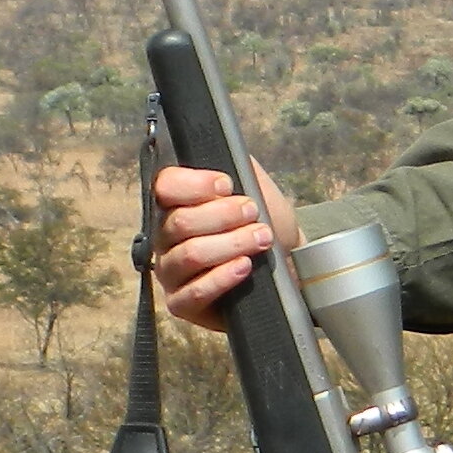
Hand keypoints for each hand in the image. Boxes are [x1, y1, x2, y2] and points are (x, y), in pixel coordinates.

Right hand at [149, 159, 297, 329]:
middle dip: (223, 216)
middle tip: (254, 214)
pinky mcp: (182, 304)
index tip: (228, 186)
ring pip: (189, 254)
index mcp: (175, 204)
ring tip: (261, 238)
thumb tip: (222, 147)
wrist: (288, 264)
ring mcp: (170, 272)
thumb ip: (236, 164)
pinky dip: (222, 277)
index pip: (164, 186)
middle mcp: (165, 238)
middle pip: (179, 222)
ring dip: (230, 243)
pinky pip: (194, 291)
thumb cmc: (265, 223)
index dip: (194, 185)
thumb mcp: (255, 185)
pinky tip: (244, 267)